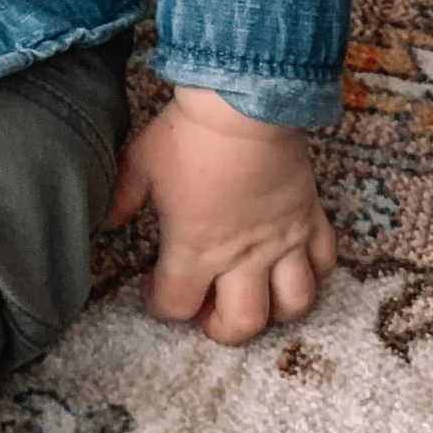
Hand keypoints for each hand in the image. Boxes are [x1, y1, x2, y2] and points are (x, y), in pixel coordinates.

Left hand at [111, 86, 338, 344]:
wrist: (244, 104)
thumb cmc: (189, 134)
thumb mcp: (140, 164)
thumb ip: (122, 198)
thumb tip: (107, 221)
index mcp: (196, 247)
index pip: (177, 304)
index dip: (159, 305)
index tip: (151, 288)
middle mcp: (244, 255)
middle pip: (242, 323)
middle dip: (220, 328)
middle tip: (206, 309)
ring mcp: (284, 239)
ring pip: (294, 304)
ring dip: (274, 311)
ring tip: (255, 295)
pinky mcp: (310, 217)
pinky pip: (325, 260)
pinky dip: (313, 271)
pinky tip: (294, 263)